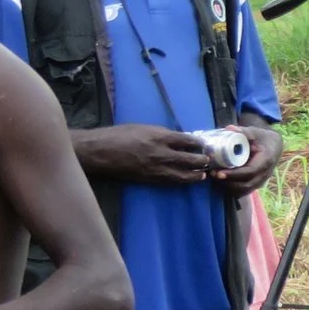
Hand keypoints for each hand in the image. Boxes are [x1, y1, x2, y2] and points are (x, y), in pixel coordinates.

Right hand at [70, 123, 218, 186]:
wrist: (99, 152)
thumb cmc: (118, 135)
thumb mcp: (144, 128)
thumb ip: (162, 133)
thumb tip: (178, 138)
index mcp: (160, 136)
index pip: (189, 141)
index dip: (200, 143)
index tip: (206, 144)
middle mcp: (161, 153)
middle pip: (191, 159)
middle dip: (203, 160)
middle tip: (210, 160)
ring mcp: (156, 168)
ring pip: (183, 175)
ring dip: (196, 175)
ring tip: (203, 174)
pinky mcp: (149, 179)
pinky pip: (170, 181)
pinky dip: (181, 181)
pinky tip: (187, 180)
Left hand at [217, 122, 281, 195]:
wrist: (274, 145)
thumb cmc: (263, 138)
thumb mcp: (255, 132)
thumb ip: (243, 131)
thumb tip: (229, 128)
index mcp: (266, 160)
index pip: (250, 172)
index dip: (234, 174)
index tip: (219, 173)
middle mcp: (265, 173)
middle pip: (246, 185)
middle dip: (228, 182)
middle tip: (213, 174)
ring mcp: (262, 180)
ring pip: (245, 190)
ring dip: (229, 187)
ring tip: (216, 177)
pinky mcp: (257, 183)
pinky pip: (244, 191)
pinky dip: (232, 189)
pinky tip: (223, 181)